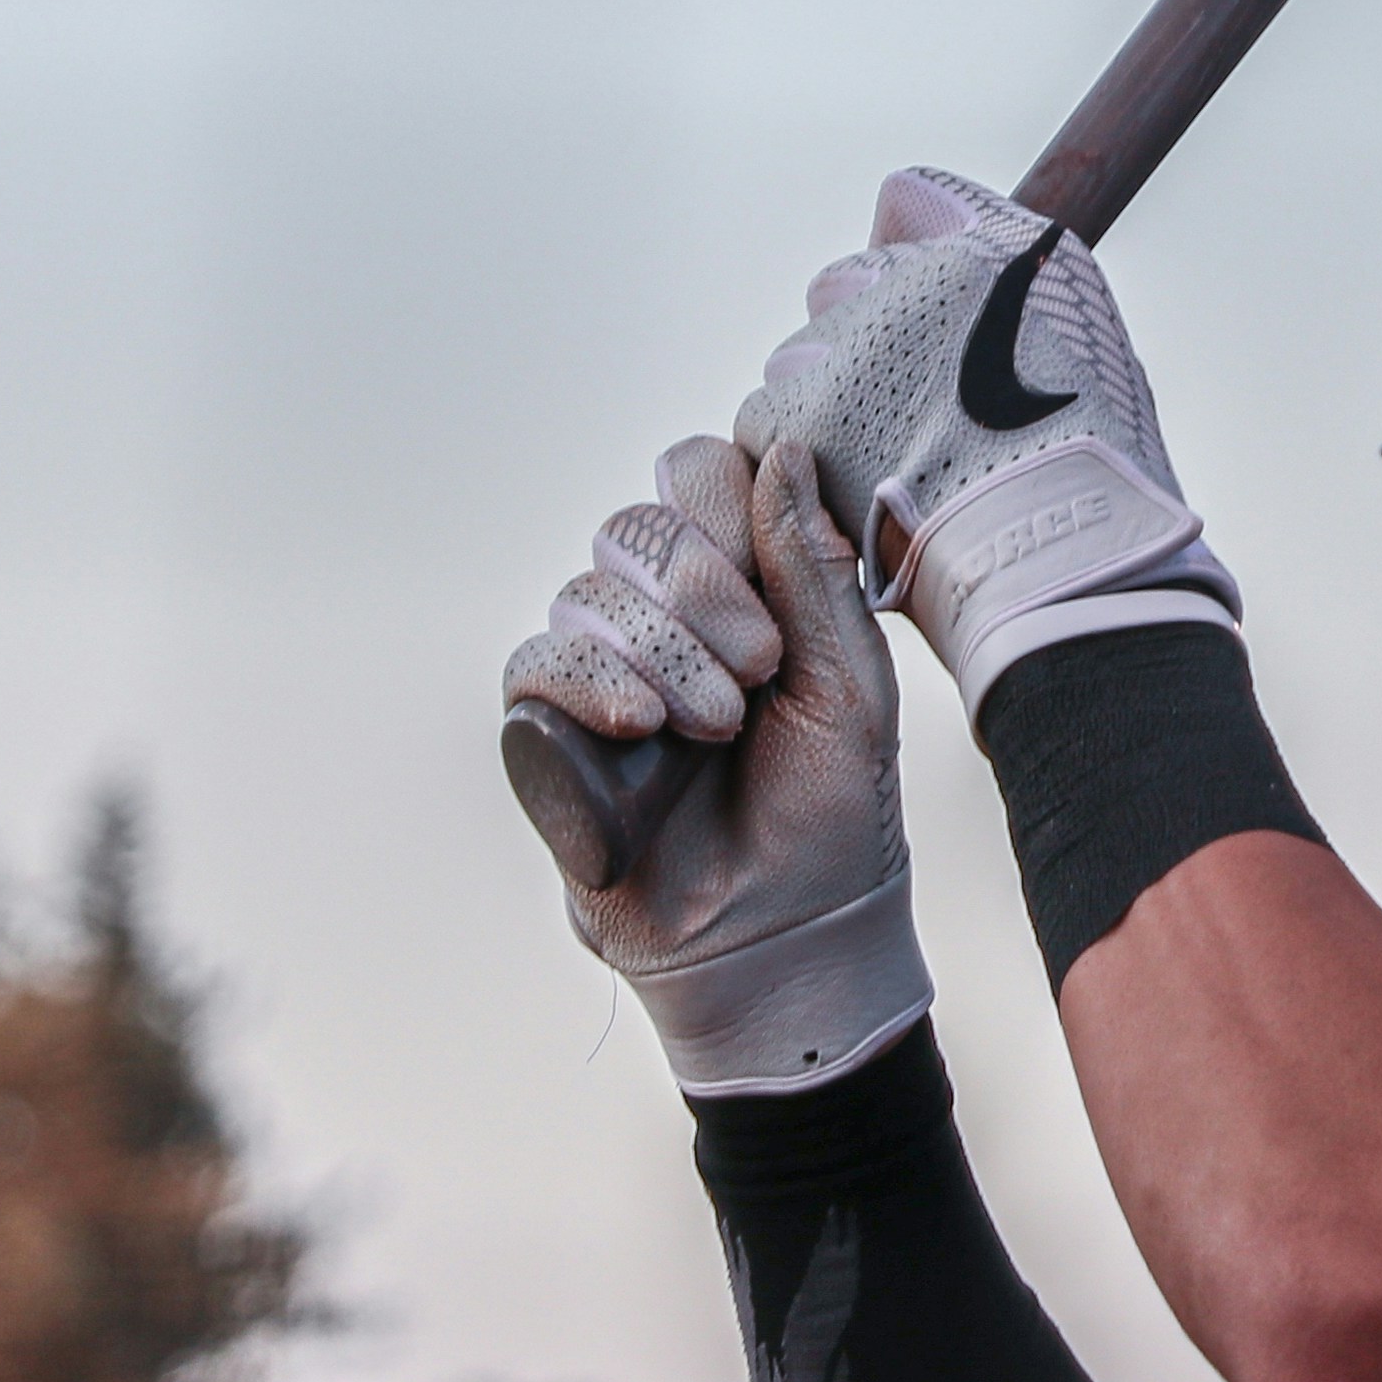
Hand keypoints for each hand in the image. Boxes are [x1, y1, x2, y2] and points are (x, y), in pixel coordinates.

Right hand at [500, 437, 930, 1095]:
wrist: (789, 936)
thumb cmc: (833, 811)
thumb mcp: (846, 679)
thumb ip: (807, 564)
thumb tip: (781, 444)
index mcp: (739, 586)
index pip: (700, 475)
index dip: (728, 506)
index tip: (775, 583)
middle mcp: (661, 616)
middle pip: (640, 523)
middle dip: (704, 587)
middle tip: (759, 671)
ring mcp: (601, 671)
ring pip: (587, 589)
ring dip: (661, 650)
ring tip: (714, 728)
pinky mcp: (549, 733)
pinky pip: (535, 661)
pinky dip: (590, 681)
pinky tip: (641, 728)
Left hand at [738, 168, 1236, 711]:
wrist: (1058, 555)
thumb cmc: (1090, 460)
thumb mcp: (1083, 331)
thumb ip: (1006, 263)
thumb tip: (919, 215)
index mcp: (989, 247)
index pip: (909, 199)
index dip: (918, 270)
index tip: (943, 328)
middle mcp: (912, 277)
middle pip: (845, 283)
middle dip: (867, 340)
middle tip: (920, 414)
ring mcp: (851, 344)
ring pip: (802, 356)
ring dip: (829, 402)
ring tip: (892, 466)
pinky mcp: (801, 415)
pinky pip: (767, 419)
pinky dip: (799, 458)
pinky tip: (854, 493)